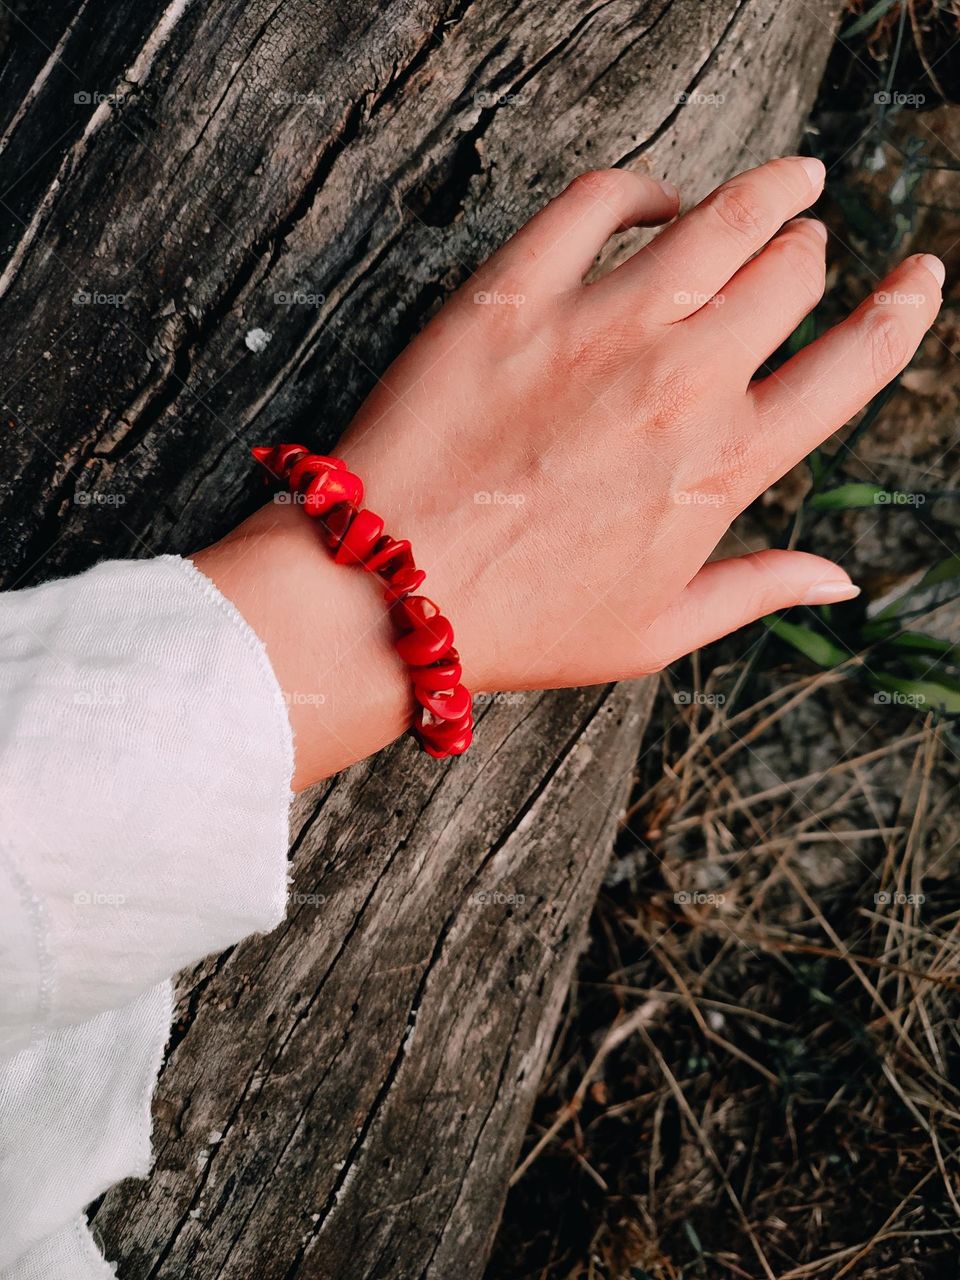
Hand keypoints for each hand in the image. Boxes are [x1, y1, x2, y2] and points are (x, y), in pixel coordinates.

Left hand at [192, 156, 943, 786]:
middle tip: (804, 244)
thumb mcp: (654, 633)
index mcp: (724, 468)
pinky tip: (651, 201)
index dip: (903, 312)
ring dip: (769, 190)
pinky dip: (639, 189)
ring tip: (786, 180)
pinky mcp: (516, 294)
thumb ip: (756, 589)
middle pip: (790, 274)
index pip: (853, 366)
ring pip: (721, 217)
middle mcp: (681, 384)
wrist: (389, 593)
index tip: (919, 279)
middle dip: (808, 253)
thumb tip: (844, 578)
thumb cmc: (521, 624)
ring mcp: (599, 329)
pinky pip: (598, 200)